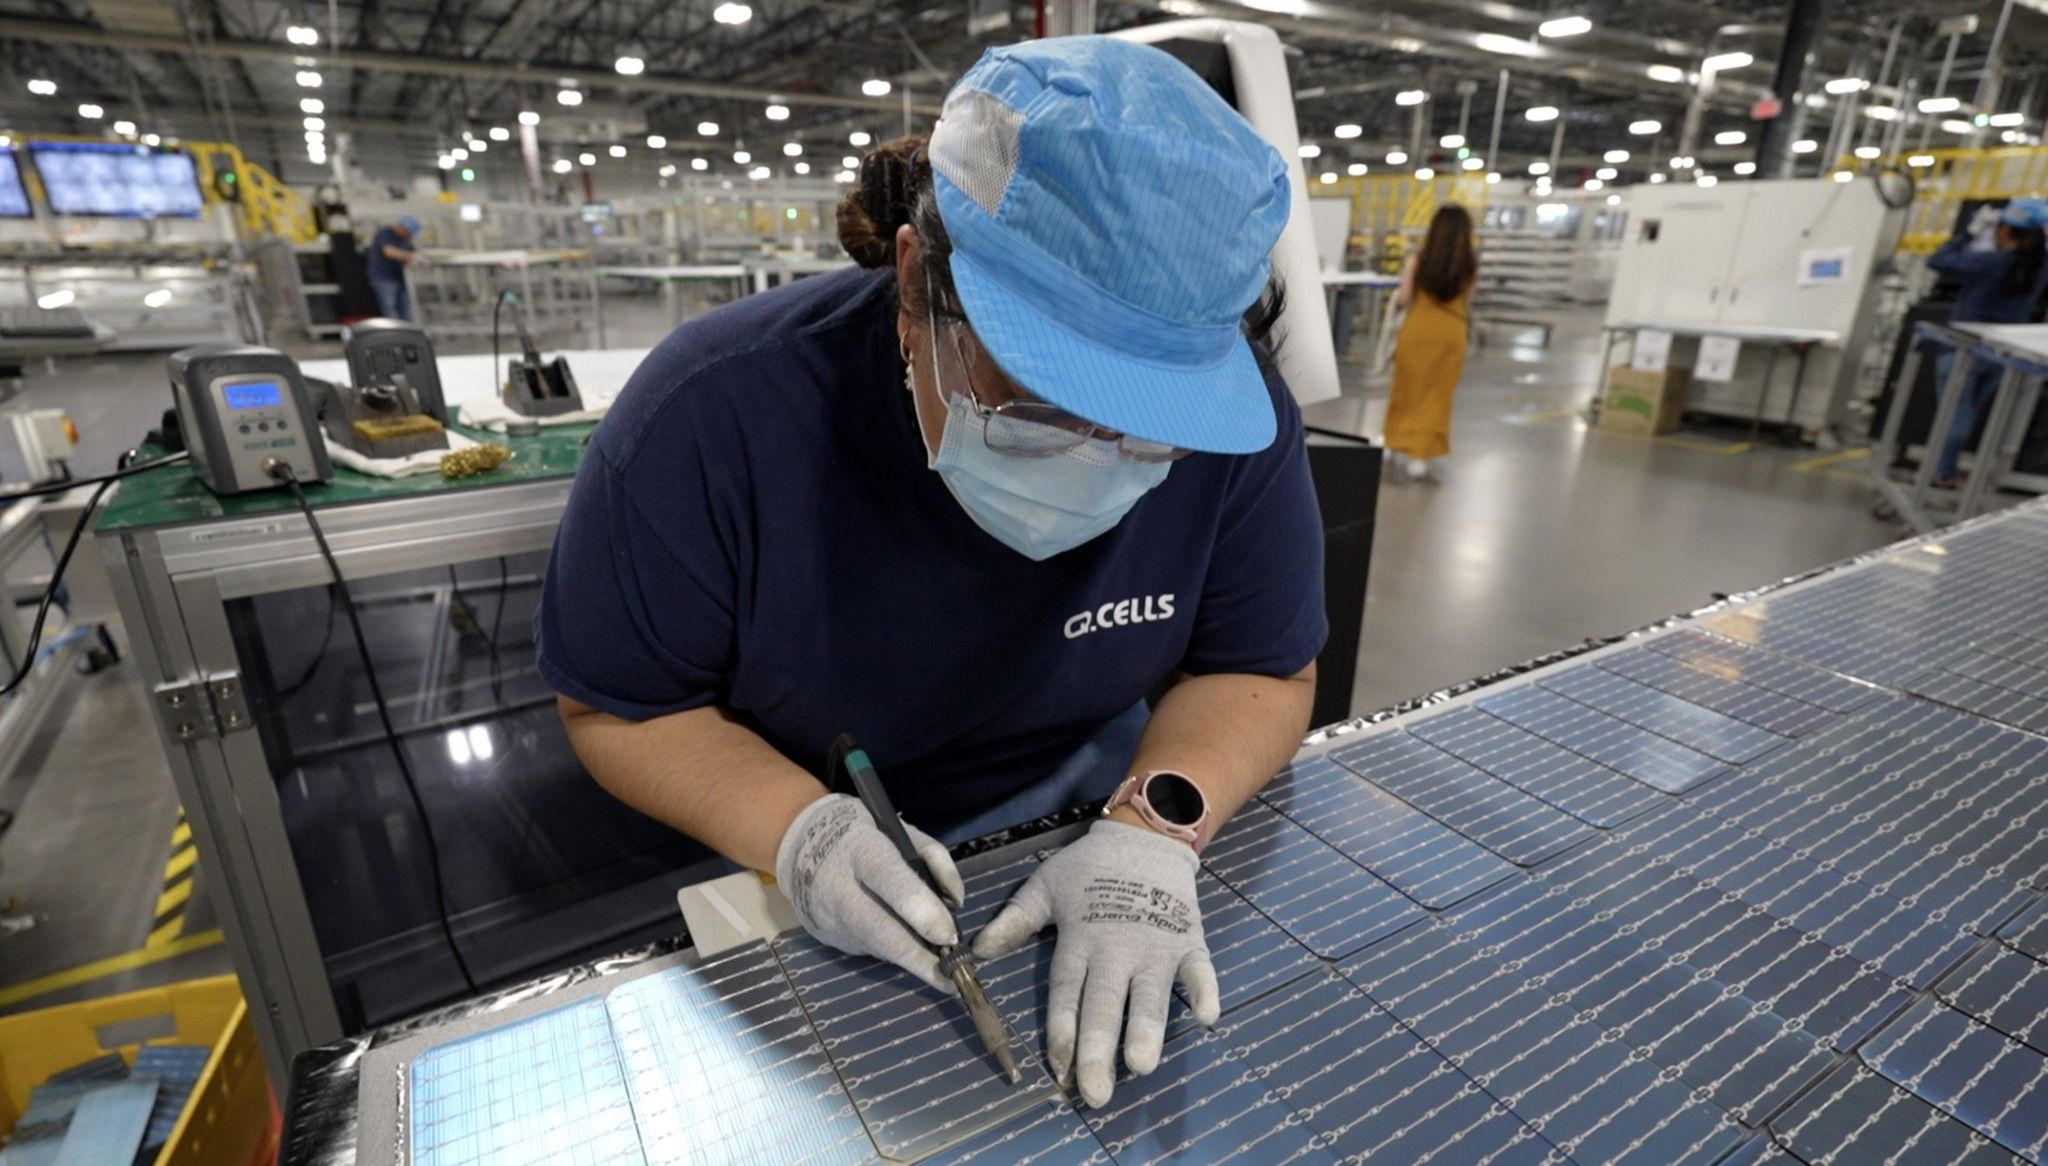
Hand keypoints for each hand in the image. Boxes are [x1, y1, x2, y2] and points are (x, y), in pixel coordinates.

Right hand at [773, 793, 965, 991]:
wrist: (799, 844)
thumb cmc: (862, 834)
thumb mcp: (900, 830)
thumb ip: (934, 860)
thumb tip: (956, 903)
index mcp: (862, 850)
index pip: (891, 883)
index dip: (921, 912)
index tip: (950, 936)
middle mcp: (840, 889)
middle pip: (881, 932)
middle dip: (919, 960)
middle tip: (955, 977)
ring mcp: (830, 920)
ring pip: (878, 948)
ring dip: (912, 958)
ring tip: (941, 961)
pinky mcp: (828, 939)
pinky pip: (869, 948)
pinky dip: (893, 949)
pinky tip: (907, 942)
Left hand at [973, 820, 1218, 1107]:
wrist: (1144, 837)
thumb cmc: (1088, 868)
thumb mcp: (1045, 886)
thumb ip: (1015, 921)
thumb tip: (978, 950)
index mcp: (1080, 938)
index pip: (1067, 990)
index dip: (1062, 1029)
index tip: (1058, 1067)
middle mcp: (1117, 947)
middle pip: (1105, 1004)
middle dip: (1099, 1049)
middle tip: (1095, 1094)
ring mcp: (1157, 946)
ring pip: (1150, 994)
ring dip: (1146, 1029)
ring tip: (1141, 1065)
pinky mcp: (1190, 940)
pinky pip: (1200, 969)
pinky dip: (1204, 990)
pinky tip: (1206, 1017)